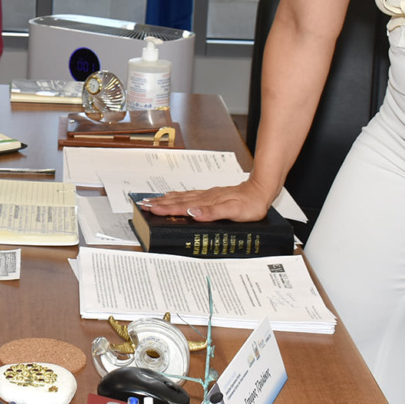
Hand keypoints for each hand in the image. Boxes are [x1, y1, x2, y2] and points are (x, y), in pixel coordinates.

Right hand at [136, 177, 278, 222]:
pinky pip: (190, 195)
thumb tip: (193, 213)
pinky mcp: (211, 195)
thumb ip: (212, 213)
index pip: (182, 207)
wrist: (261, 190)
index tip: (150, 209)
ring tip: (153, 200)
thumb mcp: (233, 211)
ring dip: (166, 200)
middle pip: (178, 201)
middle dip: (160, 203)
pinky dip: (178, 196)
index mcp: (207, 203)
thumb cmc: (250, 204)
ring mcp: (207, 196)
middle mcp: (205, 198)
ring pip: (182, 197)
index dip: (165, 209)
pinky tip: (174, 196)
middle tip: (144, 204)